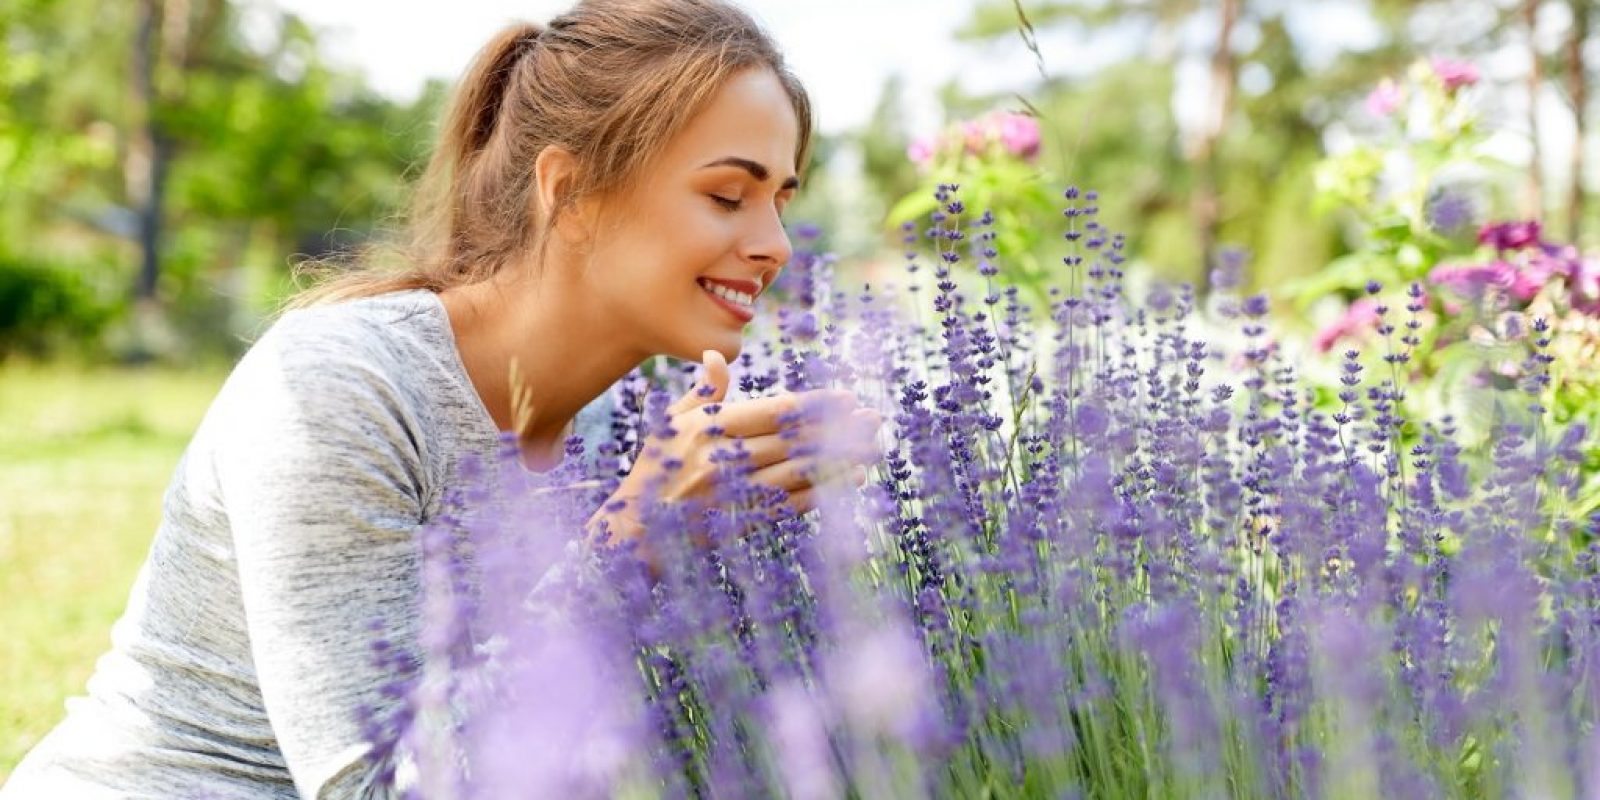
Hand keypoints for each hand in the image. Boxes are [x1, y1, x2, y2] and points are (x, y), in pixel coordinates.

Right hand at [585, 349, 882, 551]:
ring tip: (874, 447)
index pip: (774, 411)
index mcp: (709, 428)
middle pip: (794, 439)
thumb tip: (719, 355)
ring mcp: (734, 492)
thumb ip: (703, 393)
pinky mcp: (741, 520)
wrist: (633, 531)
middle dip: (839, 428)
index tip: (846, 397)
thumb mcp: (670, 425)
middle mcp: (723, 458)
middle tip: (875, 418)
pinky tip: (851, 479)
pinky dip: (825, 491)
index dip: (815, 404)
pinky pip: (792, 503)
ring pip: (799, 470)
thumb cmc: (654, 470)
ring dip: (840, 459)